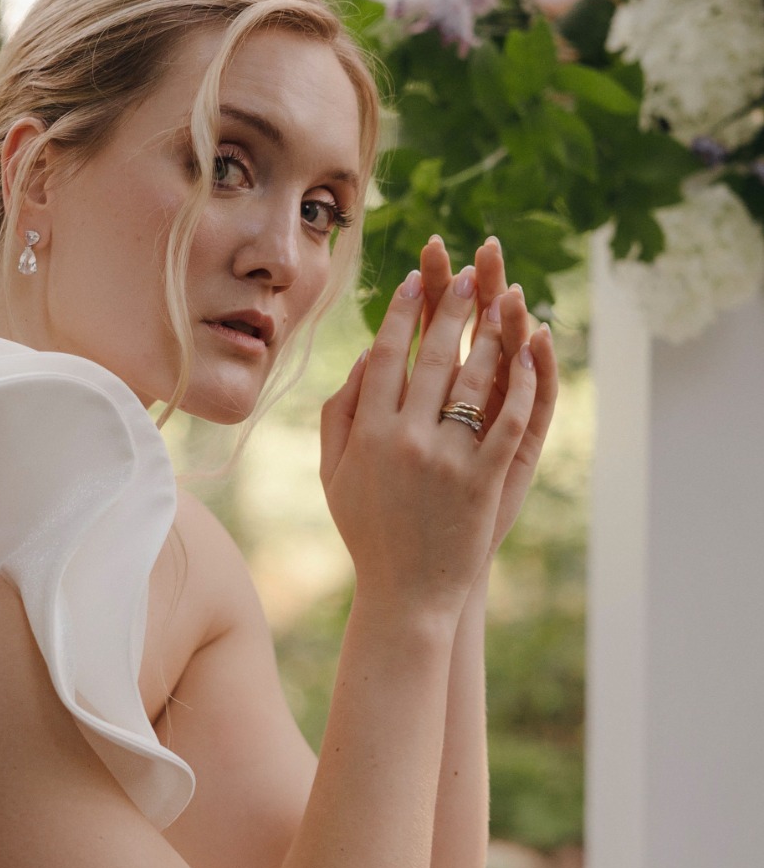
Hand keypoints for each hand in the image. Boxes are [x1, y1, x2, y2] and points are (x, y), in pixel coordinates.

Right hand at [319, 251, 540, 623]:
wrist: (405, 593)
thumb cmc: (367, 531)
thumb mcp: (335, 474)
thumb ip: (339, 415)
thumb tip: (363, 359)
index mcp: (367, 434)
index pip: (385, 357)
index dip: (400, 314)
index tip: (414, 281)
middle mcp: (404, 440)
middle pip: (433, 358)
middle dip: (451, 309)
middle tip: (466, 274)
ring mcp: (446, 460)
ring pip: (474, 381)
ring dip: (491, 333)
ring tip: (502, 298)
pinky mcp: (482, 480)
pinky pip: (508, 419)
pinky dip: (521, 382)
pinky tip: (531, 353)